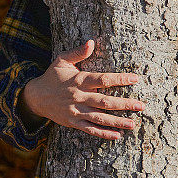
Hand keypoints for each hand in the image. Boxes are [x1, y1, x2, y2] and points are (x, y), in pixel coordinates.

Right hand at [20, 39, 145, 140]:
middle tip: (141, 106)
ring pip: (100, 118)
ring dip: (118, 121)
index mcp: (79, 80)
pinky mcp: (74, 122)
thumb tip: (92, 42)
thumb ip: (78, 52)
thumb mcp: (62, 61)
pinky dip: (104, 133)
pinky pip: (91, 129)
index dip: (120, 79)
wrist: (35, 97)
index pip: (103, 79)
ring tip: (133, 123)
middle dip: (124, 104)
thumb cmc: (52, 76)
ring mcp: (76, 111)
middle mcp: (79, 97)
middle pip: (105, 101)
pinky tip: (117, 135)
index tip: (135, 79)